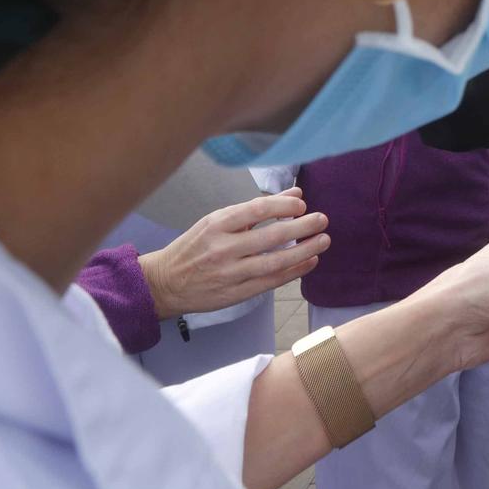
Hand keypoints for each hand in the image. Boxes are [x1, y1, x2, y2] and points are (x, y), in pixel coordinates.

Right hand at [139, 187, 327, 318]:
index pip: (257, 210)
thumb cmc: (195, 246)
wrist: (165, 282)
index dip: (284, 206)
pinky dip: (294, 272)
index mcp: (217, 224)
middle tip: (323, 220)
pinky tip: (310, 261)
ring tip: (323, 240)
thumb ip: (257, 208)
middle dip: (302, 227)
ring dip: (304, 251)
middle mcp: (223, 248)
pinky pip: (270, 282)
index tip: (302, 205)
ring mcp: (230, 273)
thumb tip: (295, 195)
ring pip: (274, 262)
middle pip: (271, 237)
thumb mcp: (218, 220)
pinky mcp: (235, 293)